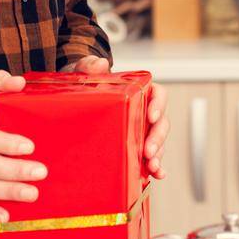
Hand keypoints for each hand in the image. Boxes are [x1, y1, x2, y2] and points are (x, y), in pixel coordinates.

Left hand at [68, 56, 169, 178]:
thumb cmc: (86, 86)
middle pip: (161, 122)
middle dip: (158, 138)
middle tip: (148, 150)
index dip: (159, 105)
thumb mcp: (85, 73)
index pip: (158, 94)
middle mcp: (145, 111)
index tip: (151, 116)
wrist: (77, 102)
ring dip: (158, 154)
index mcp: (139, 91)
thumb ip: (90, 67)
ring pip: (158, 141)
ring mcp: (141, 130)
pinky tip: (156, 174)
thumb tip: (100, 64)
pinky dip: (155, 166)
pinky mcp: (135, 145)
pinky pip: (149, 156)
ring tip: (152, 166)